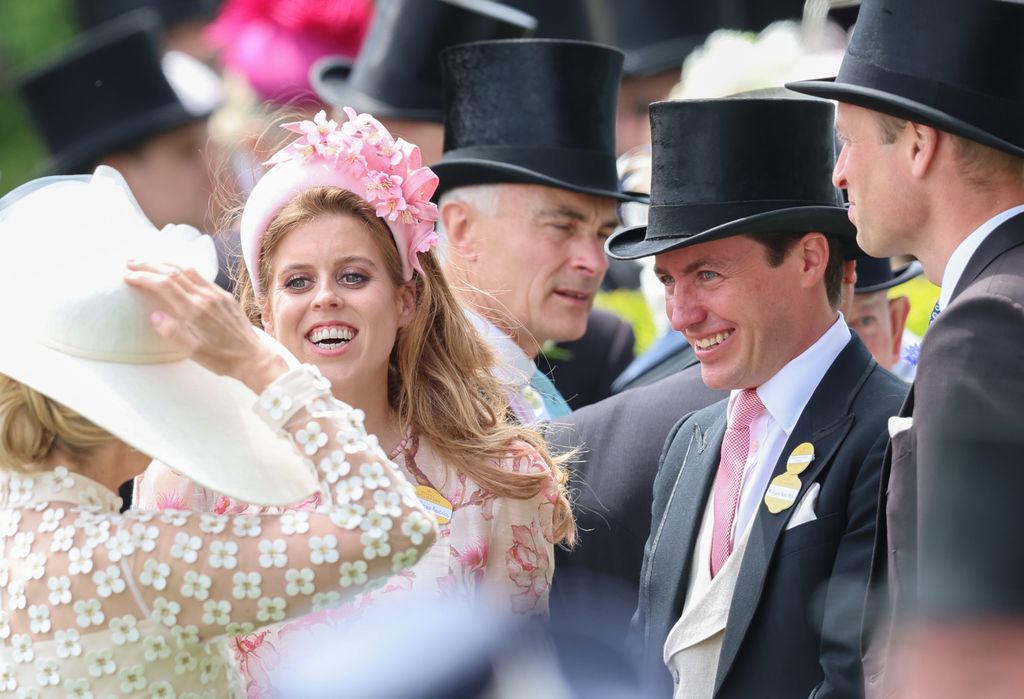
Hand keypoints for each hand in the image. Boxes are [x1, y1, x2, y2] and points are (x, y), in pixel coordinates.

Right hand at [124, 260, 287, 393]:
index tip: (127, 276)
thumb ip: (173, 333)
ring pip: (188, 270)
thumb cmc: (223, 359)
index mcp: (196, 311)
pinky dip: (183, 269)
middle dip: (150, 265)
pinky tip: (177, 271)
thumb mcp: (194, 352)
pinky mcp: (225, 296)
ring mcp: (217, 295)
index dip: (144, 278)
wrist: (255, 358)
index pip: (165, 285)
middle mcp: (206, 297)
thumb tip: (154, 315)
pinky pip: (201, 276)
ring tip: (149, 262)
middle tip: (131, 263)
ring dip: (166, 263)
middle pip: (174, 272)